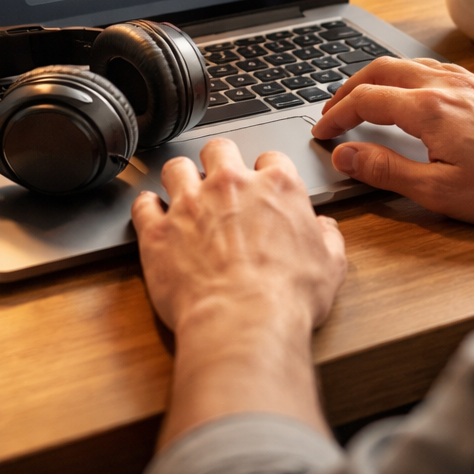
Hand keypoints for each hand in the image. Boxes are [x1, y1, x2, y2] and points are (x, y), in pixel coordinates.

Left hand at [132, 138, 346, 445]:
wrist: (243, 323)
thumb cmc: (287, 298)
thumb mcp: (330, 267)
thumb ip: (328, 238)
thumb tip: (325, 228)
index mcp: (276, 188)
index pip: (271, 159)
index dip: (267, 173)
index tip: (263, 186)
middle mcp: (230, 185)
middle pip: (219, 149)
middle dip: (219, 161)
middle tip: (220, 181)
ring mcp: (190, 204)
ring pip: (177, 167)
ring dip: (180, 178)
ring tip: (183, 193)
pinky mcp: (158, 230)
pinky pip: (143, 205)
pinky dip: (147, 208)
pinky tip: (152, 214)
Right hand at [311, 58, 473, 225]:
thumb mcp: (440, 191)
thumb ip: (386, 170)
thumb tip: (346, 155)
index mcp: (428, 109)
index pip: (364, 100)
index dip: (335, 115)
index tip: (322, 132)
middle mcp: (444, 86)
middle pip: (379, 69)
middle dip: (347, 88)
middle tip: (331, 110)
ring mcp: (467, 82)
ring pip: (406, 63)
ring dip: (375, 77)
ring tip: (361, 97)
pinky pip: (431, 67)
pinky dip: (404, 74)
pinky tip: (410, 92)